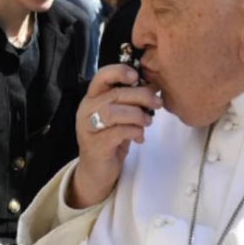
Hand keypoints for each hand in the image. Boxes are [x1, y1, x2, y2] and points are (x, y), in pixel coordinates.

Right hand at [68, 65, 161, 208]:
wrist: (98, 172)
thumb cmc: (112, 140)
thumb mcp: (122, 117)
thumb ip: (133, 102)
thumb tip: (155, 84)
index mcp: (92, 98)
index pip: (101, 77)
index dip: (119, 72)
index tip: (137, 77)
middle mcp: (86, 109)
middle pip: (114, 94)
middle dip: (140, 96)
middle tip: (157, 103)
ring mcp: (88, 128)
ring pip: (113, 112)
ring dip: (137, 115)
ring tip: (148, 122)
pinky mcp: (95, 145)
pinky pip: (117, 132)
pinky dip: (134, 132)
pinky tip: (140, 138)